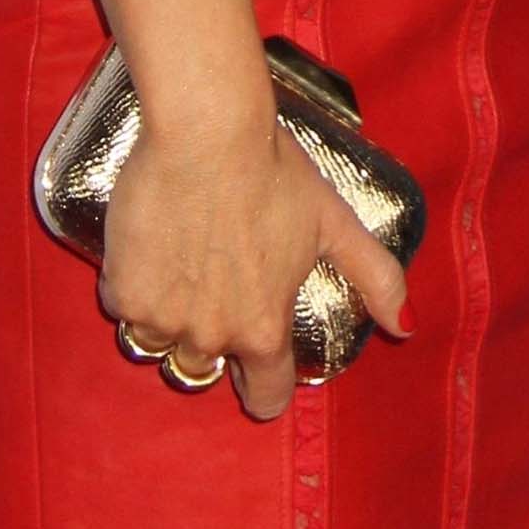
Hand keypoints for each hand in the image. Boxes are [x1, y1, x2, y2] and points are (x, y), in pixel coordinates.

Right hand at [98, 110, 409, 421]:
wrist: (206, 132)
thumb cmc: (274, 172)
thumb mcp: (334, 222)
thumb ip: (374, 277)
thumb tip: (405, 328)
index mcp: (262, 329)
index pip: (266, 396)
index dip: (266, 386)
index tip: (261, 370)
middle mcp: (211, 336)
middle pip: (205, 367)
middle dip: (213, 336)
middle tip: (217, 284)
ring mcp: (163, 318)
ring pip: (161, 342)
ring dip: (171, 317)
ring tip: (185, 265)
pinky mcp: (123, 292)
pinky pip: (127, 308)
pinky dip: (136, 286)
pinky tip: (154, 247)